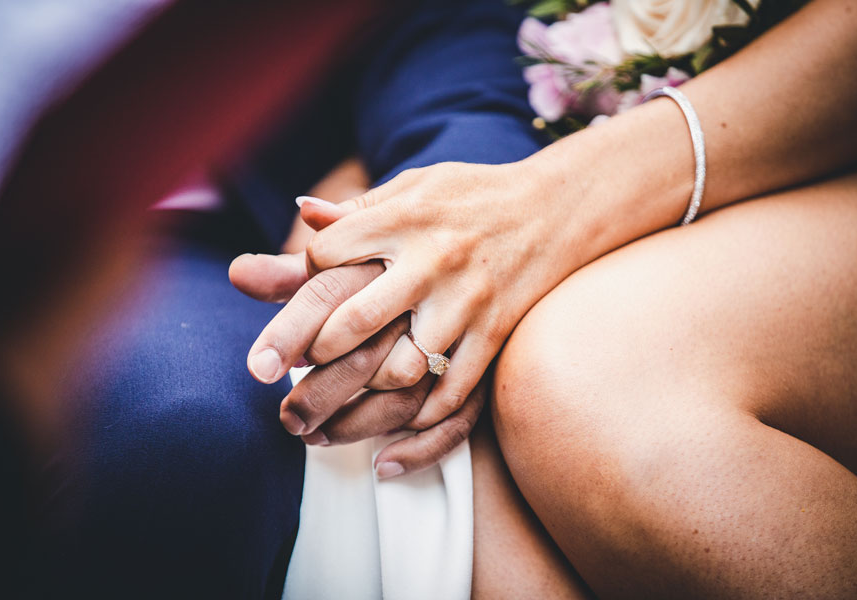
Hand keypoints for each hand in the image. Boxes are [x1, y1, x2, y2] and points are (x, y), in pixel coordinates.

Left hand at [298, 160, 586, 433]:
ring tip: (354, 383)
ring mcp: (466, 302)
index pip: (326, 256)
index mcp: (404, 218)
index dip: (307, 273)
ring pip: (402, 368)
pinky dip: (423, 413)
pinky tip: (401, 415)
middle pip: (354, 321)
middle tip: (300, 362)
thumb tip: (302, 212)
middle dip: (316, 349)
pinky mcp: (494, 332)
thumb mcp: (415, 186)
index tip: (309, 285)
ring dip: (368, 386)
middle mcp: (432, 261)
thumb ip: (359, 207)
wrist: (556, 208)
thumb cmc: (472, 195)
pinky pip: (454, 390)